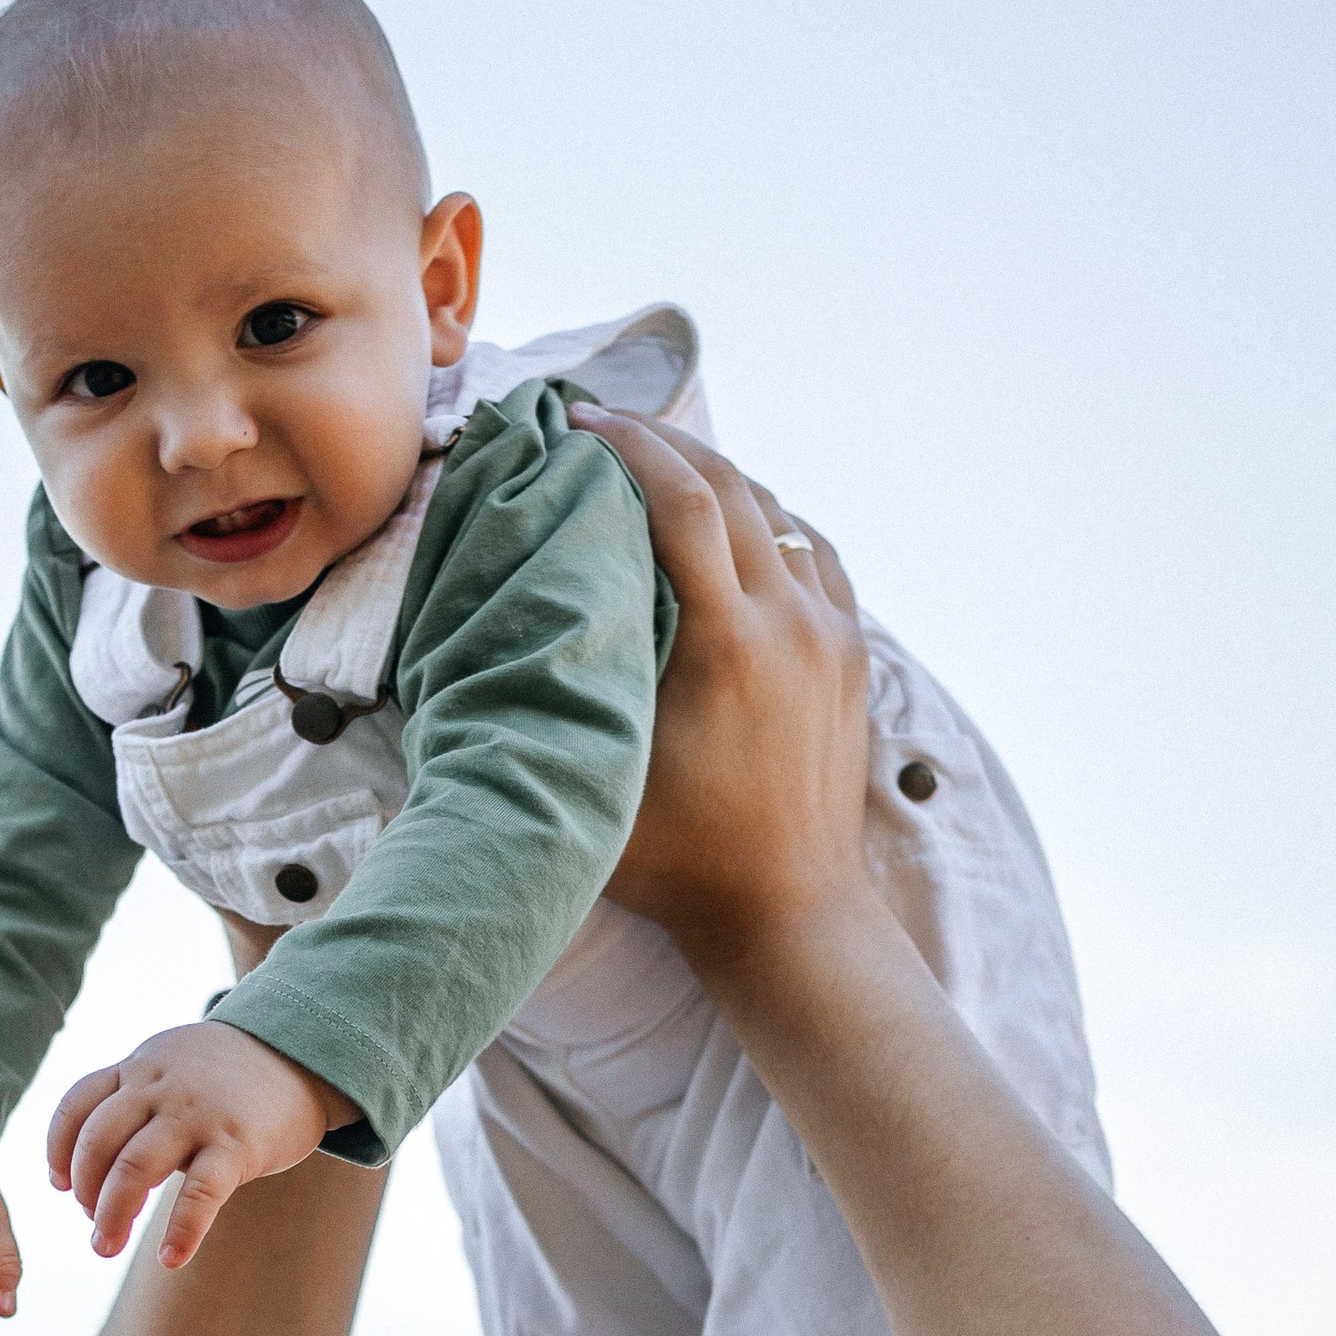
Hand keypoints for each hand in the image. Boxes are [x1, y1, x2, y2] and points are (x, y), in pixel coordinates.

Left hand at [48, 1021, 348, 1267]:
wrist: (302, 1053)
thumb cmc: (228, 1076)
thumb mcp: (171, 1068)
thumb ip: (132, 1102)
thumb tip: (91, 1170)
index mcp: (140, 1069)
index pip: (76, 1106)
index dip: (58, 1150)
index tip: (58, 1184)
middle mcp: (160, 1087)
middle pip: (98, 1142)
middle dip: (84, 1193)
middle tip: (91, 1228)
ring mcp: (197, 1113)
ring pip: (134, 1167)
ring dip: (111, 1215)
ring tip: (105, 1247)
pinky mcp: (237, 1142)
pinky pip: (200, 1193)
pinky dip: (181, 1230)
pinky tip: (171, 1258)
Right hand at [571, 406, 871, 984]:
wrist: (789, 913)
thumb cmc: (679, 865)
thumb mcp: (596, 782)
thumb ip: (554, 705)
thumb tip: (485, 632)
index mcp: (727, 646)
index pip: (682, 502)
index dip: (629, 447)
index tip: (580, 422)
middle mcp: (789, 625)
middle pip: (732, 487)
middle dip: (665, 443)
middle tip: (607, 424)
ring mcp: (830, 637)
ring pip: (778, 513)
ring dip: (717, 476)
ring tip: (660, 464)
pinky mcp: (850, 655)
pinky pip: (814, 554)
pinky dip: (768, 522)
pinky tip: (732, 524)